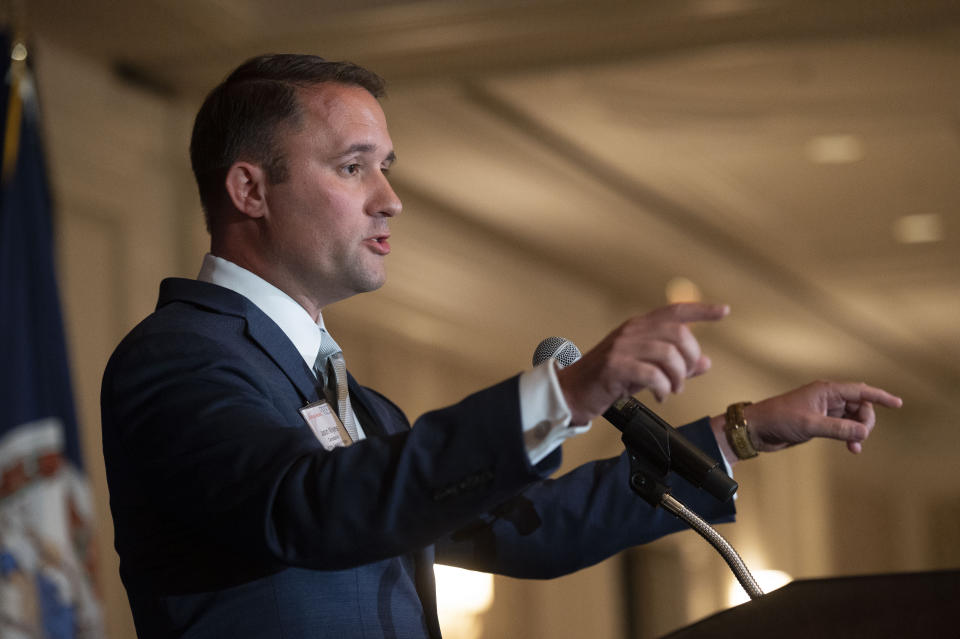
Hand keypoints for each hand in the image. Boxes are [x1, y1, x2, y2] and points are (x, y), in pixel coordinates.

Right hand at [557, 303, 729, 424]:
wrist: (572, 392)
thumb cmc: (609, 380)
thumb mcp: (646, 369)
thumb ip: (675, 365)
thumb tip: (706, 363)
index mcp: (639, 326)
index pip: (675, 311)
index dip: (702, 310)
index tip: (724, 311)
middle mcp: (631, 331)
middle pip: (678, 333)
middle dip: (689, 359)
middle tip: (683, 380)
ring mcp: (621, 347)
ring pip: (668, 353)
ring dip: (677, 377)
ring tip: (671, 391)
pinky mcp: (614, 366)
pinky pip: (652, 373)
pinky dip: (663, 388)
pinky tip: (659, 397)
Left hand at [712, 381, 902, 462]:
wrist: (756, 429)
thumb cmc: (779, 420)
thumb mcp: (811, 425)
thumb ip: (839, 428)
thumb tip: (864, 433)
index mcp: (826, 390)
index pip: (860, 391)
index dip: (880, 396)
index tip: (898, 404)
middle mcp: (826, 397)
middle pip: (859, 406)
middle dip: (866, 421)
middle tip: (860, 438)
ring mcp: (823, 410)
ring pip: (852, 418)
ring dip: (858, 431)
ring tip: (854, 448)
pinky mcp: (818, 423)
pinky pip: (843, 427)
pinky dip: (849, 436)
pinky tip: (851, 448)